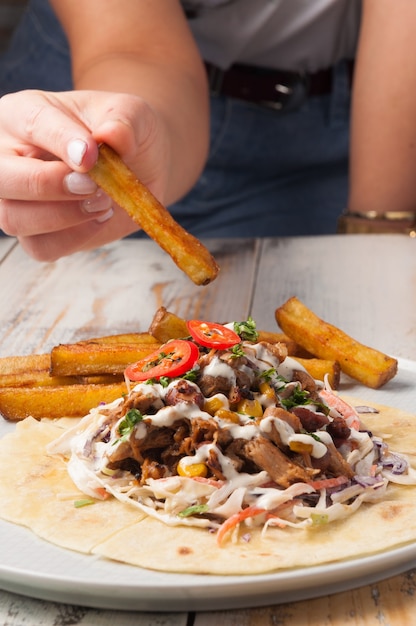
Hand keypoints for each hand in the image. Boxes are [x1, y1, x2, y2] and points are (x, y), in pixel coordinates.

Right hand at [0, 89, 170, 259]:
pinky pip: (41, 247)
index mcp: (23, 114)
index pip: (30, 123)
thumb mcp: (133, 115)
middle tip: (94, 185)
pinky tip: (100, 218)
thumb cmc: (124, 134)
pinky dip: (74, 237)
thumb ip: (124, 121)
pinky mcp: (35, 233)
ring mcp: (16, 199)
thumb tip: (112, 136)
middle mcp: (8, 156)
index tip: (92, 155)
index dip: (61, 141)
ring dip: (64, 216)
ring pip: (13, 218)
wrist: (139, 166)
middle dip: (48, 185)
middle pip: (0, 177)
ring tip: (105, 201)